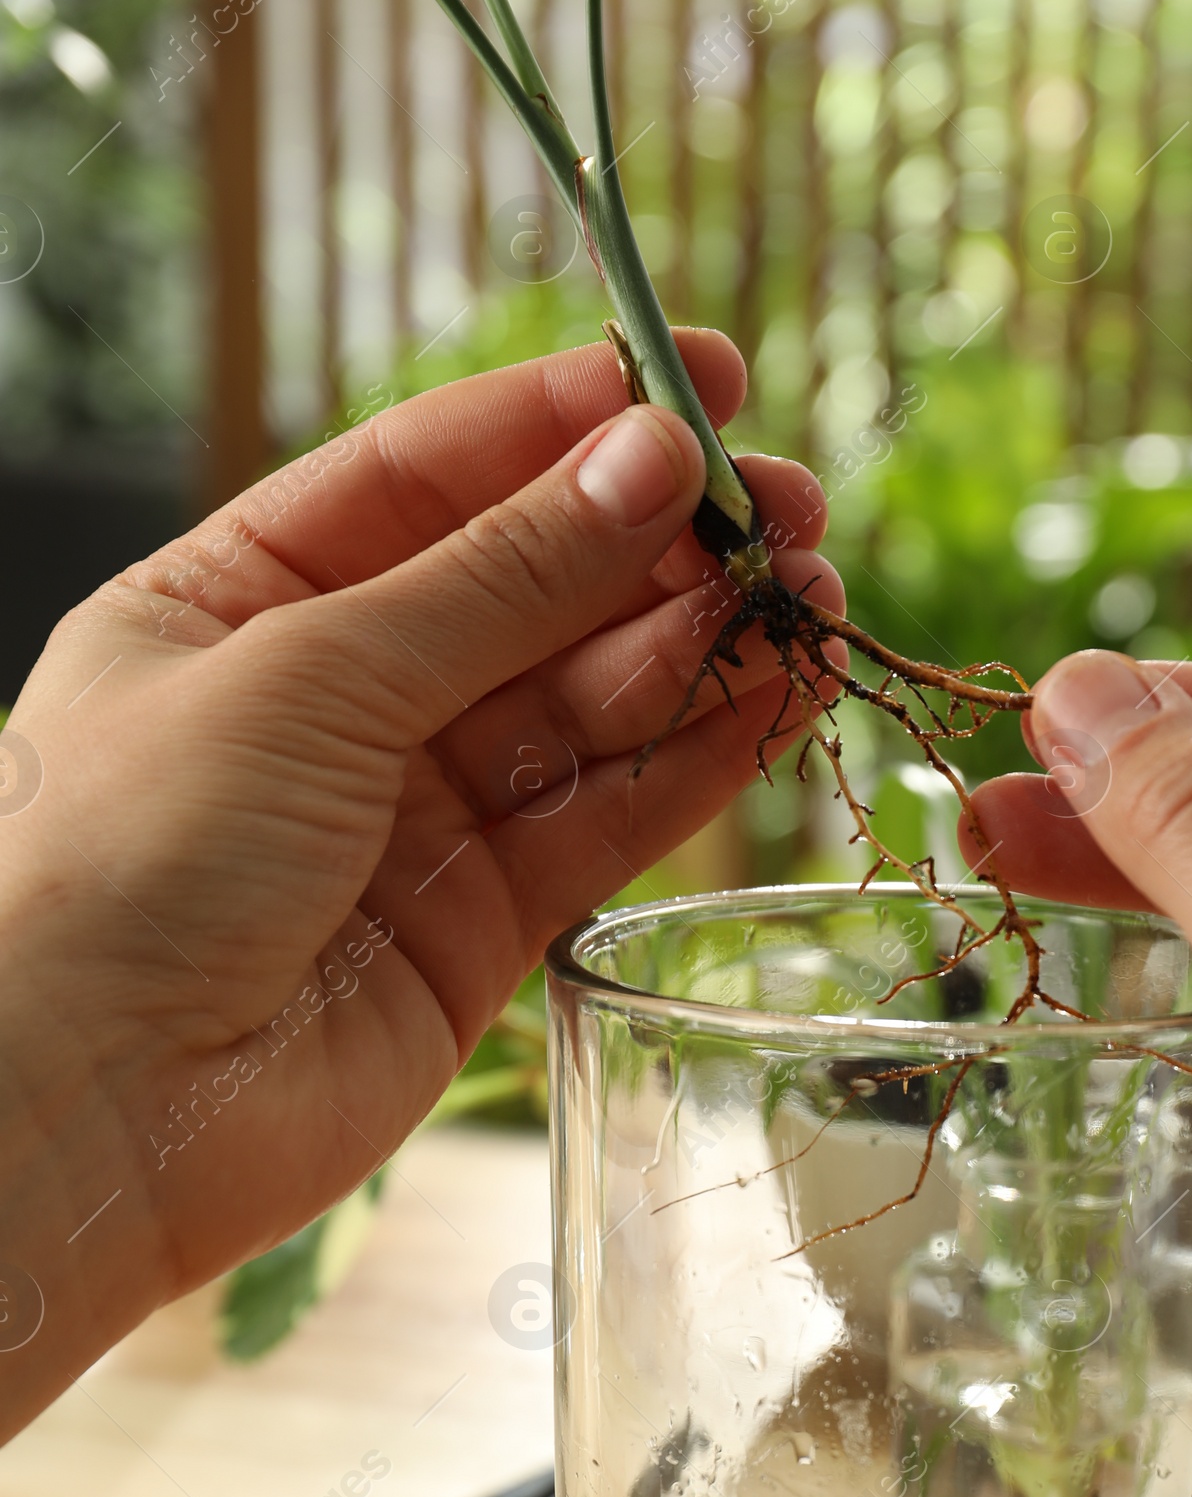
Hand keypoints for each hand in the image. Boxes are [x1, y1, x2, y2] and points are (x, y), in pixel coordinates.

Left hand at [0, 332, 837, 1432]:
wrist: (82, 1115)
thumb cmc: (124, 861)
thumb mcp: (309, 674)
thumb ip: (497, 581)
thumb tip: (651, 463)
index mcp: (243, 596)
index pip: (430, 475)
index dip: (568, 422)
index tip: (704, 381)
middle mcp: (335, 697)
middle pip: (530, 588)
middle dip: (659, 544)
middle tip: (787, 513)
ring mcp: (412, 815)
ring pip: (586, 705)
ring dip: (699, 647)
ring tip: (805, 601)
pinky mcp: (480, 927)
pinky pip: (606, 820)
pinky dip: (694, 761)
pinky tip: (775, 701)